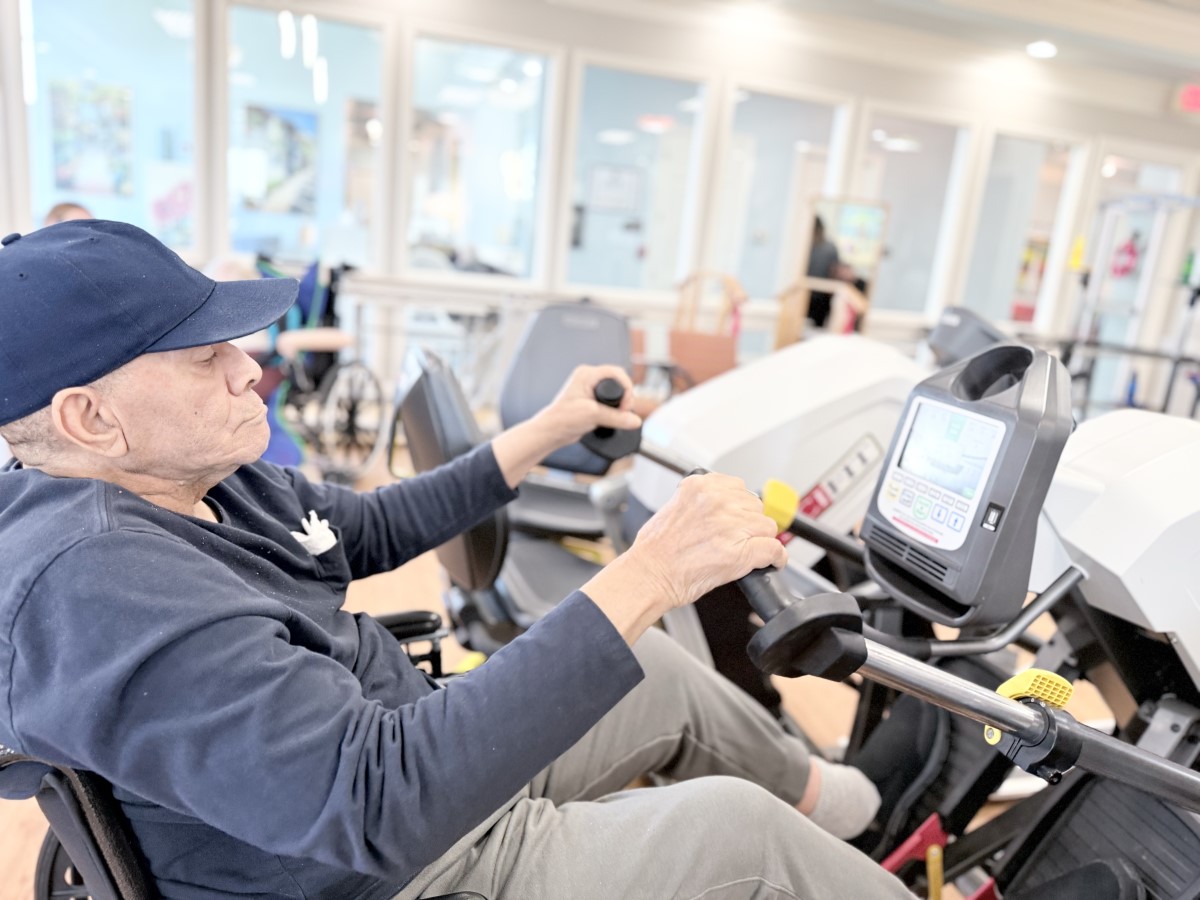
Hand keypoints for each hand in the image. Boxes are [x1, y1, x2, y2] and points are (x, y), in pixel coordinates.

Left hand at [532, 364, 641, 451]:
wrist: (551, 432)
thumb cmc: (562, 418)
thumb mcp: (593, 415)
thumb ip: (616, 418)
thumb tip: (635, 420)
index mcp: (587, 374)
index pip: (617, 373)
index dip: (626, 388)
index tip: (626, 406)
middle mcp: (589, 378)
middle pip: (618, 382)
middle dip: (624, 397)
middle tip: (623, 412)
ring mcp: (590, 389)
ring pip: (615, 392)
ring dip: (620, 405)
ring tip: (617, 416)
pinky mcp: (592, 401)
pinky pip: (610, 402)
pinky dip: (614, 410)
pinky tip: (611, 419)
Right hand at [582, 473, 788, 643]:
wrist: (649, 574)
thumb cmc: (655, 549)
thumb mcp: (675, 507)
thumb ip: (702, 500)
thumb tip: (724, 505)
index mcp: (701, 487)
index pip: (738, 487)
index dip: (739, 505)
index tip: (737, 515)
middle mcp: (717, 502)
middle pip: (755, 506)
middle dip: (749, 521)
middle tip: (735, 537)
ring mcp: (731, 526)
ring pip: (767, 527)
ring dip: (760, 539)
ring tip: (745, 550)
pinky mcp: (741, 552)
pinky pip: (774, 549)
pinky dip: (776, 558)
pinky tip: (772, 561)